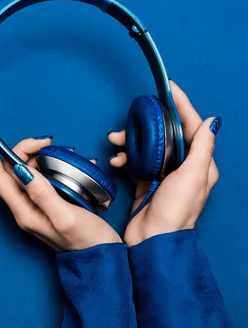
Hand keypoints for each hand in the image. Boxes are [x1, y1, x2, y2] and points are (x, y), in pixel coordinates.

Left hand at [0, 131, 121, 251]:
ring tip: (64, 151)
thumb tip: (21, 170)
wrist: (103, 258)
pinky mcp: (50, 202)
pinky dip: (53, 165)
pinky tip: (71, 162)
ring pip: (28, 171)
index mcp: (24, 212)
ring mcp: (37, 205)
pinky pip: (44, 176)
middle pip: (13, 170)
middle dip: (24, 150)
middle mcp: (26, 208)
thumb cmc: (87, 242)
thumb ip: (43, 194)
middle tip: (47, 141)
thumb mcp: (66, 216)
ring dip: (41, 156)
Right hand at [108, 80, 220, 245]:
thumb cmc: (176, 210)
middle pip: (165, 134)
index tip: (169, 89)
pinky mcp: (145, 182)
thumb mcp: (193, 175)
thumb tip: (212, 121)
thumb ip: (202, 147)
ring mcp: (163, 175)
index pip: (192, 127)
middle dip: (146, 125)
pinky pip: (134, 162)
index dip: (181, 106)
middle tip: (130, 120)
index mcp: (199, 164)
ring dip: (130, 142)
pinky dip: (124, 158)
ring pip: (146, 147)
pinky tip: (116, 160)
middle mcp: (182, 167)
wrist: (153, 239)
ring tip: (115, 141)